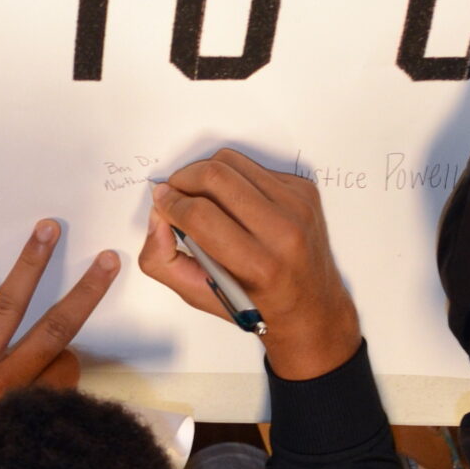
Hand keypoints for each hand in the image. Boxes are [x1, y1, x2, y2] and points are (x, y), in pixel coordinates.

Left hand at [0, 222, 122, 468]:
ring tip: (46, 230)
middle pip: (54, 329)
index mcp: (27, 406)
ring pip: (6, 308)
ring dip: (30, 266)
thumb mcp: (11, 454)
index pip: (67, 368)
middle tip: (106, 261)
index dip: (70, 364)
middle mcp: (4, 380)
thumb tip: (52, 388)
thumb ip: (33, 418)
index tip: (62, 368)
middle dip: (84, 294)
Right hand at [143, 149, 359, 381]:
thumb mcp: (199, 296)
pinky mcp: (304, 190)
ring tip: (201, 196)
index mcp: (260, 265)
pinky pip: (254, 167)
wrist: (311, 306)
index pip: (201, 215)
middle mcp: (284, 231)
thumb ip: (163, 261)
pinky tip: (233, 202)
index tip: (161, 203)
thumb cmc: (256, 304)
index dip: (171, 204)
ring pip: (233, 163)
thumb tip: (157, 217)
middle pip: (216, 176)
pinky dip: (234, 178)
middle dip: (183, 180)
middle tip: (174, 194)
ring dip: (206, 174)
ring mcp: (298, 206)